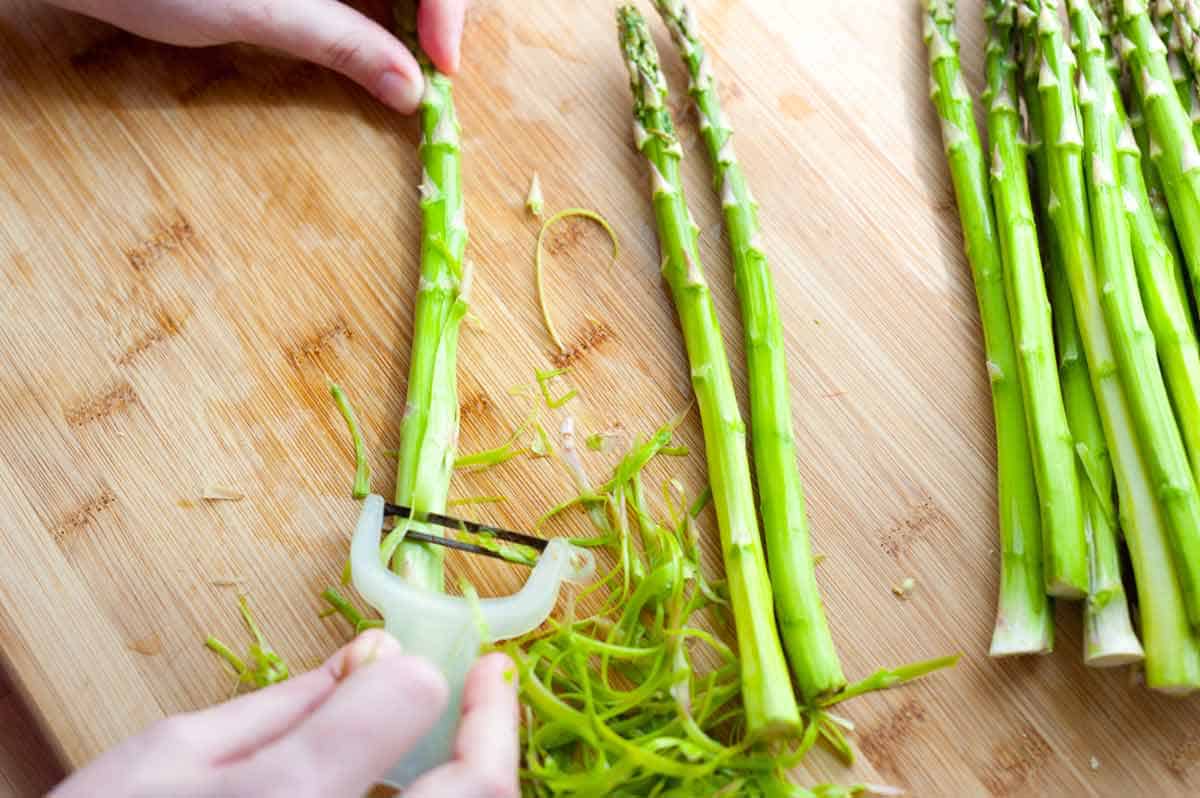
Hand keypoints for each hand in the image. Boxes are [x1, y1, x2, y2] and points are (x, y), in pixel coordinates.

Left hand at [40, 0, 467, 112]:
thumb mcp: (260, 12)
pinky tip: (379, 31)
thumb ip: (344, 43)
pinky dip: (381, 5)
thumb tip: (410, 89)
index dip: (450, 7)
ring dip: (413, 9)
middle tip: (431, 61)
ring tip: (411, 52)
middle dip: (440, 7)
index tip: (439, 62)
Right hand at [51, 631, 519, 797]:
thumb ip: (281, 706)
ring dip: (478, 781)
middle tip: (494, 680)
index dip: (419, 675)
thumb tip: (368, 657)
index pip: (403, 704)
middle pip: (475, 795)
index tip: (414, 660)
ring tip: (471, 740)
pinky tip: (424, 790)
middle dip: (497, 731)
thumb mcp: (166, 759)